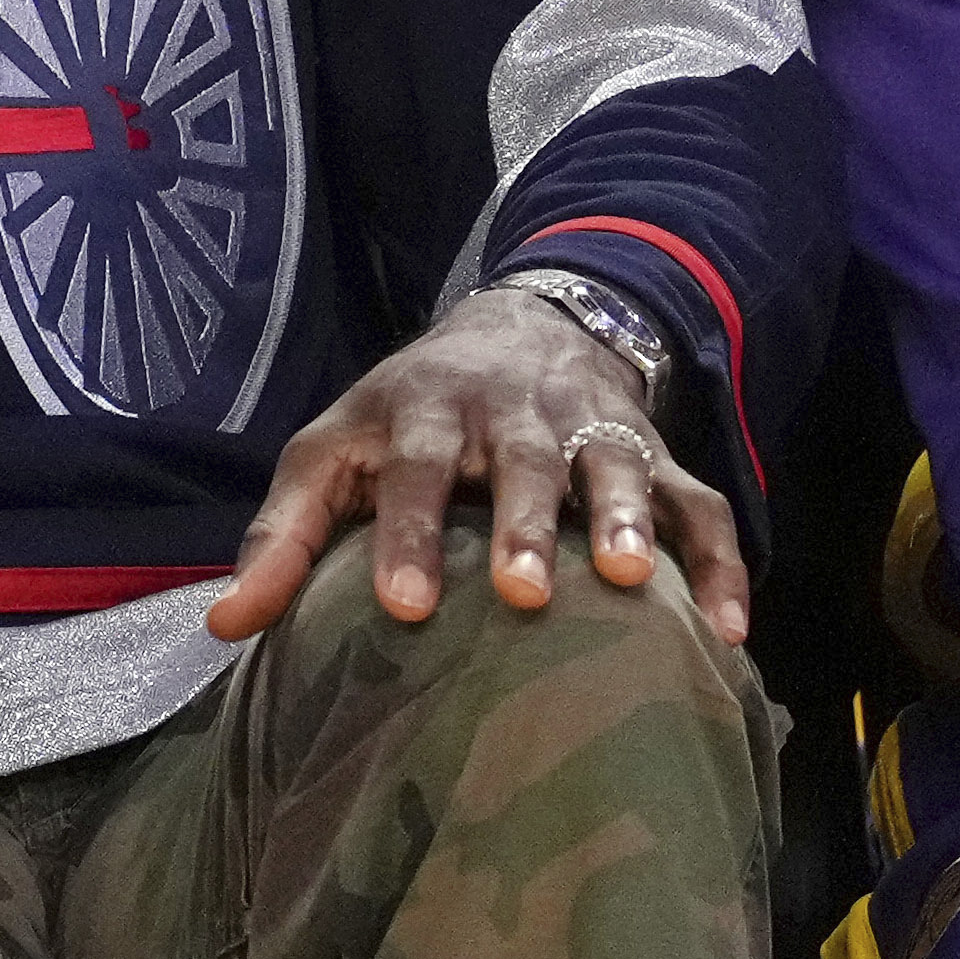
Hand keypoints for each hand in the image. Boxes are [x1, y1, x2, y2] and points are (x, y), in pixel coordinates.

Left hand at [202, 286, 746, 644]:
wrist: (519, 325)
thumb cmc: (408, 417)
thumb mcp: (334, 452)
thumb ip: (285, 536)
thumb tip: (227, 626)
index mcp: (428, 414)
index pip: (415, 470)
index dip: (410, 534)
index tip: (405, 606)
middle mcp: (515, 415)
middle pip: (523, 463)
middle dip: (525, 524)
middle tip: (522, 592)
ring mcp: (591, 429)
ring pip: (615, 467)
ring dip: (626, 519)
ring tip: (632, 581)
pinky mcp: (653, 453)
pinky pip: (698, 503)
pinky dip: (720, 561)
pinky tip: (732, 632)